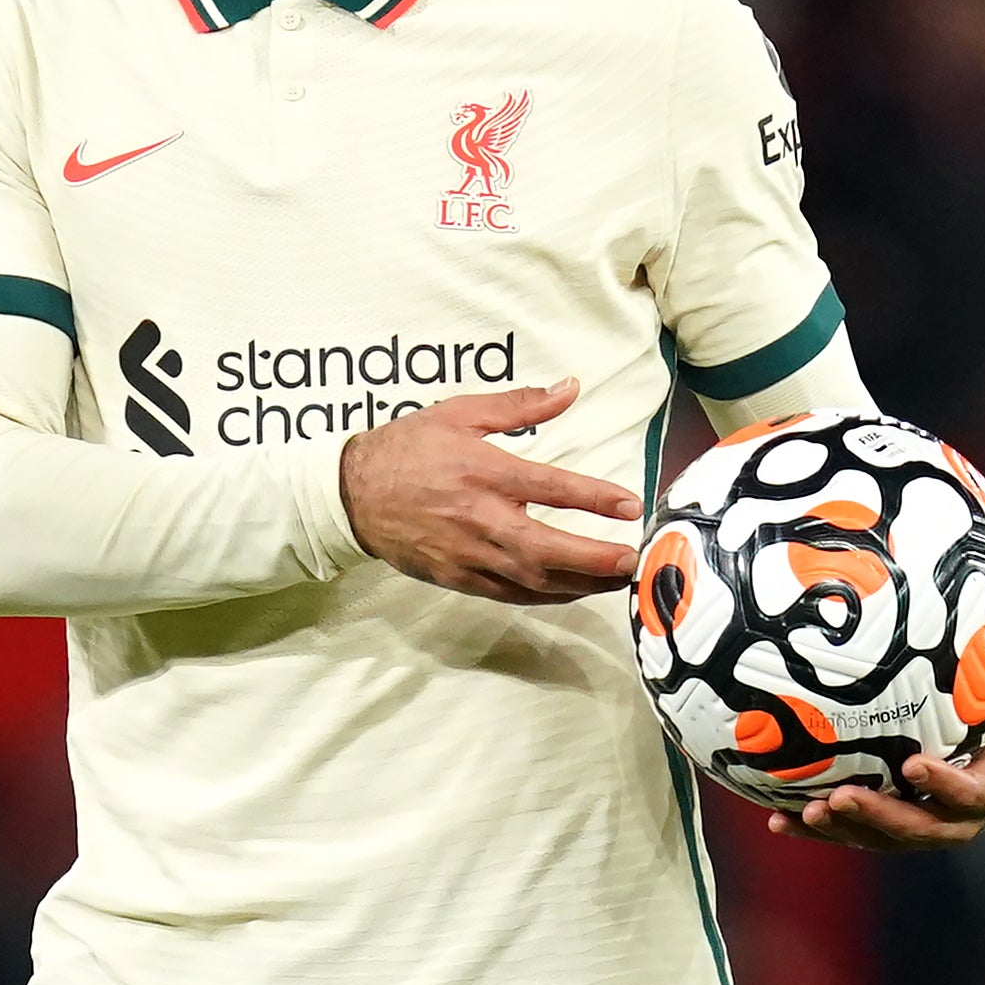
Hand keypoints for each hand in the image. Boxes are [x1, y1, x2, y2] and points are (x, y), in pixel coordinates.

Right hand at [340, 376, 638, 604]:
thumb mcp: (460, 413)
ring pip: (533, 580)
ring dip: (580, 584)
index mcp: (484, 472)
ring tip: (616, 581)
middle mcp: (480, 518)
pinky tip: (573, 591)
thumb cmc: (407, 450)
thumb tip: (569, 388)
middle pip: (547, 548)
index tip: (630, 506)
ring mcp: (469, 554)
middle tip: (631, 561)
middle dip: (594, 559)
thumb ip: (519, 405)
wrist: (353, 495)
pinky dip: (547, 596)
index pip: (551, 488)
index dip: (594, 498)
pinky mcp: (459, 578)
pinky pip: (511, 595)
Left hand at [765, 670, 984, 851]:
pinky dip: (811, 828)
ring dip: (841, 828)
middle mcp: (945, 825)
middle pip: (912, 828)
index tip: (914, 765)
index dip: (941, 784)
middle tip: (843, 797)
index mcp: (982, 798)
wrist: (972, 775)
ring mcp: (908, 833)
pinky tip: (778, 819)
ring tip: (810, 810)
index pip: (964, 796)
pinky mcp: (876, 834)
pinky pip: (844, 835)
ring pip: (873, 838)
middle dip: (877, 816)